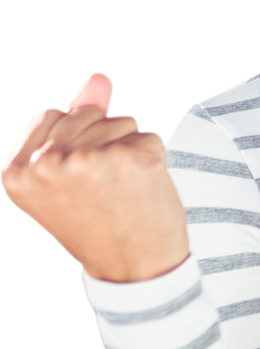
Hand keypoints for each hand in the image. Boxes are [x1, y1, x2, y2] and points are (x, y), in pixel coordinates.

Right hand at [1, 70, 189, 281]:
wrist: (134, 272)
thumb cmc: (99, 224)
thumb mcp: (65, 178)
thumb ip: (74, 123)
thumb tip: (98, 77)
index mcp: (17, 170)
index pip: (53, 114)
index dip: (77, 140)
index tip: (83, 179)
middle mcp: (47, 162)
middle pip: (89, 113)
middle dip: (104, 142)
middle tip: (106, 189)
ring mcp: (89, 158)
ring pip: (123, 120)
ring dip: (130, 149)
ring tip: (123, 191)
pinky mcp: (131, 156)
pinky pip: (150, 135)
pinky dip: (154, 157)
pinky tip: (144, 189)